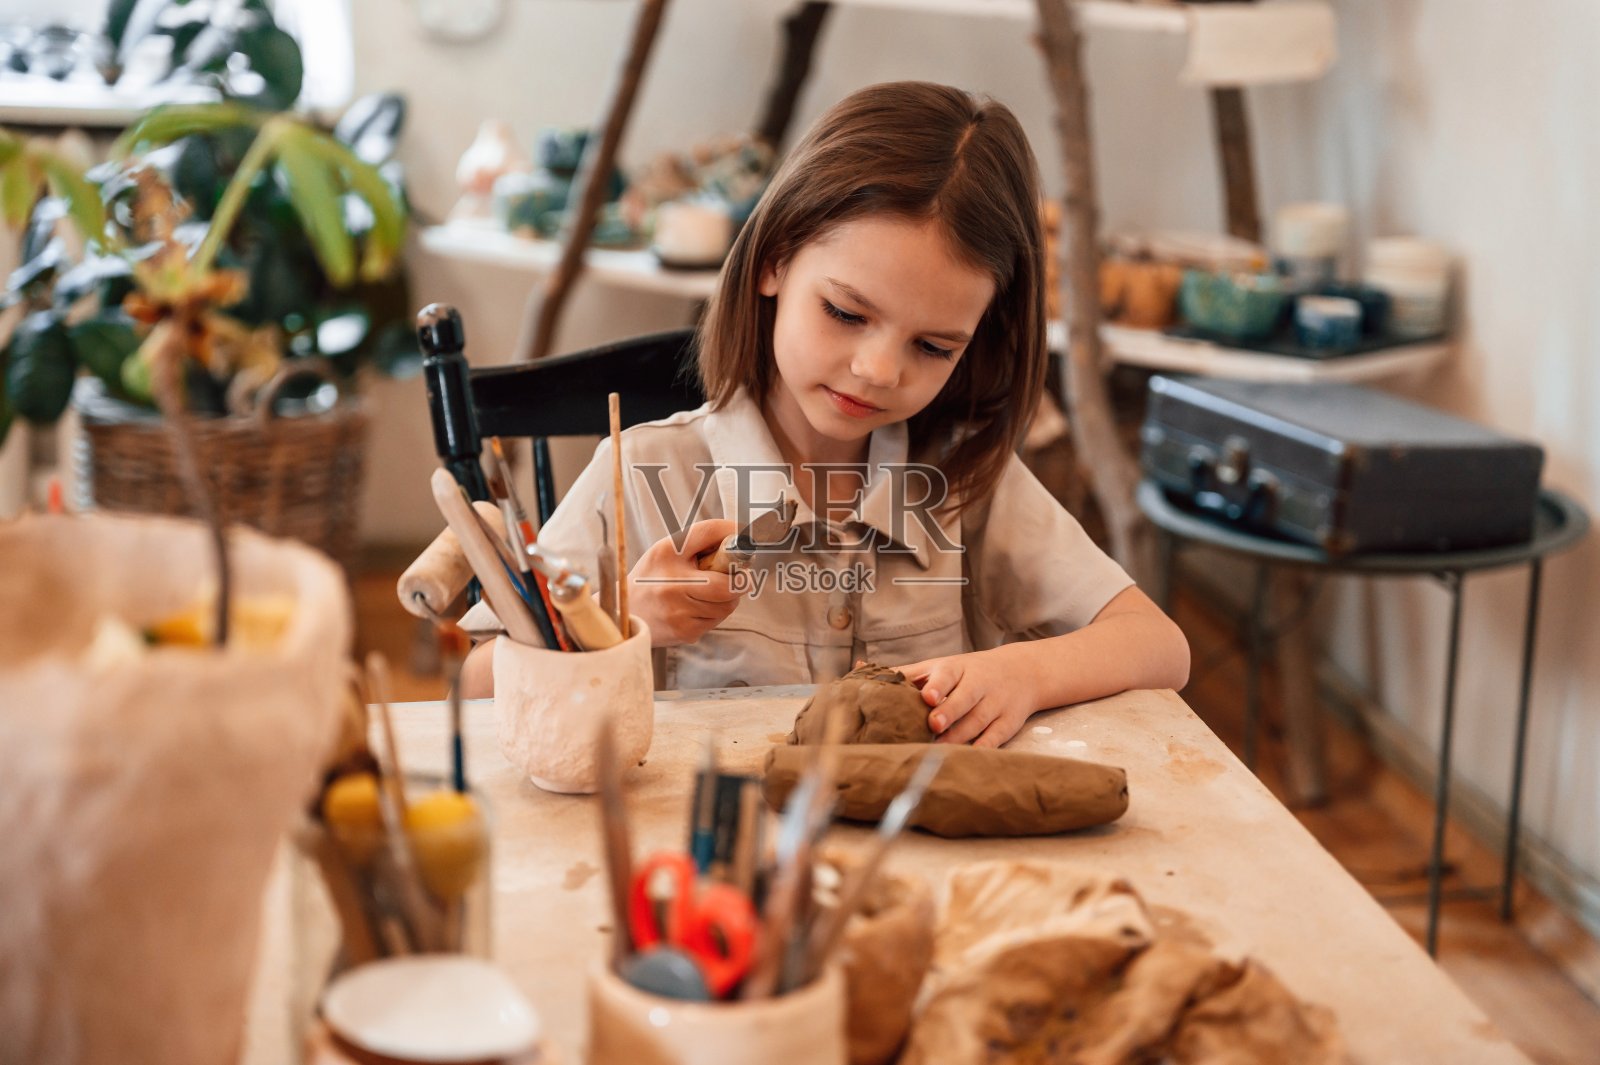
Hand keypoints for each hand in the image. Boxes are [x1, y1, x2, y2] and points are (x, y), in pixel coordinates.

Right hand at [628, 519, 739, 646]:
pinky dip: (713, 615)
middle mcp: (672, 582)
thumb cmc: (653, 578)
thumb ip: (702, 539)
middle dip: (738, 581)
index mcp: (668, 553)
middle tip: (732, 578)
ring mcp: (679, 610)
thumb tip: (740, 533)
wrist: (624, 612)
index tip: (743, 539)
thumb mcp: (668, 550)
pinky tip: (694, 609)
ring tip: (706, 594)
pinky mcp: (685, 631)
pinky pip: (716, 621)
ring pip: (728, 605)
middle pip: (730, 583)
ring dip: (725, 599)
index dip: (733, 534)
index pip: (709, 532)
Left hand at [890, 650, 1037, 747]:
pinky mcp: (1008, 723)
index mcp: (957, 668)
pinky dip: (982, 749)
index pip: (947, 675)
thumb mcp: (940, 666)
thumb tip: (858, 668)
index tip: (927, 696)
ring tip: (939, 748)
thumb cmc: (967, 671)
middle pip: (965, 699)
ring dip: (959, 736)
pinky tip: (967, 757)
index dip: (938, 685)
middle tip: (934, 724)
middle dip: (950, 712)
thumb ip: (904, 673)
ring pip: (978, 722)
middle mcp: (979, 684)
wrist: (1022, 672)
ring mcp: (995, 704)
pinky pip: (995, 738)